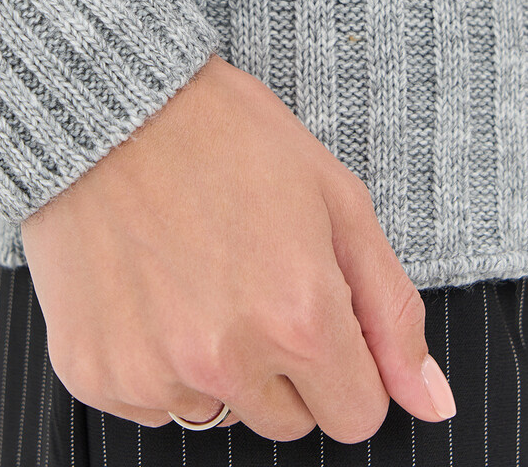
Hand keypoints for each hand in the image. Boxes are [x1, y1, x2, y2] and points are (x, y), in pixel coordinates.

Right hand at [20, 53, 455, 442]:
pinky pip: (149, 405)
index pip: (357, 416)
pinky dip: (155, 360)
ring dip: (217, 364)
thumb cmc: (228, 139)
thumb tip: (432, 402)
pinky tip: (151, 288)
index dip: (346, 364)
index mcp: (300, 318)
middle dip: (284, 365)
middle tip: (253, 277)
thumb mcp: (336, 200)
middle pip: (287, 421)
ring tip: (195, 273)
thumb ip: (391, 310)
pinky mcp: (95, 373)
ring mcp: (154, 373)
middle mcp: (227, 360)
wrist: (112, 107)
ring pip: (217, 412)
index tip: (319, 312)